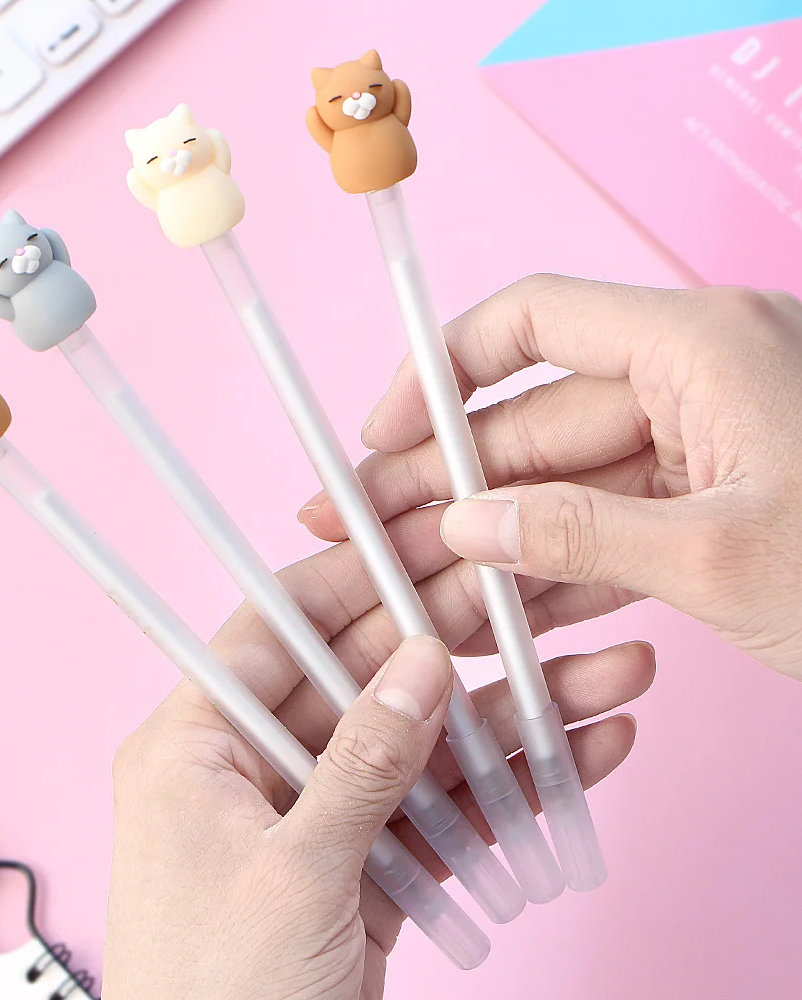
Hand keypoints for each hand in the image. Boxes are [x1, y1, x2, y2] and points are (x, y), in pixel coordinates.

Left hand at [103, 514, 653, 999]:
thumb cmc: (216, 999)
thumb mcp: (291, 871)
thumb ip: (362, 761)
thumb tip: (421, 660)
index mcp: (195, 745)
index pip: (274, 629)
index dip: (348, 580)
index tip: (419, 541)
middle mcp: (254, 765)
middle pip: (364, 679)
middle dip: (455, 643)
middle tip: (536, 600)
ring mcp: (318, 813)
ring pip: (419, 744)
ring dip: (509, 719)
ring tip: (604, 680)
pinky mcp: (367, 862)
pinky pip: (438, 809)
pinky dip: (505, 791)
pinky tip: (581, 757)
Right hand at [300, 276, 801, 678]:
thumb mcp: (721, 554)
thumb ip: (575, 532)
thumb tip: (464, 526)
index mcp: (695, 343)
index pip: (530, 320)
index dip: (439, 369)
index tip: (383, 432)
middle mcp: (691, 376)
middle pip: (534, 417)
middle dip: (450, 481)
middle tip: (374, 534)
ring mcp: (703, 441)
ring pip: (565, 480)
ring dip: (495, 535)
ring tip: (420, 585)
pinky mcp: (715, 497)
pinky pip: (613, 522)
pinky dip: (559, 565)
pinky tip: (500, 609)